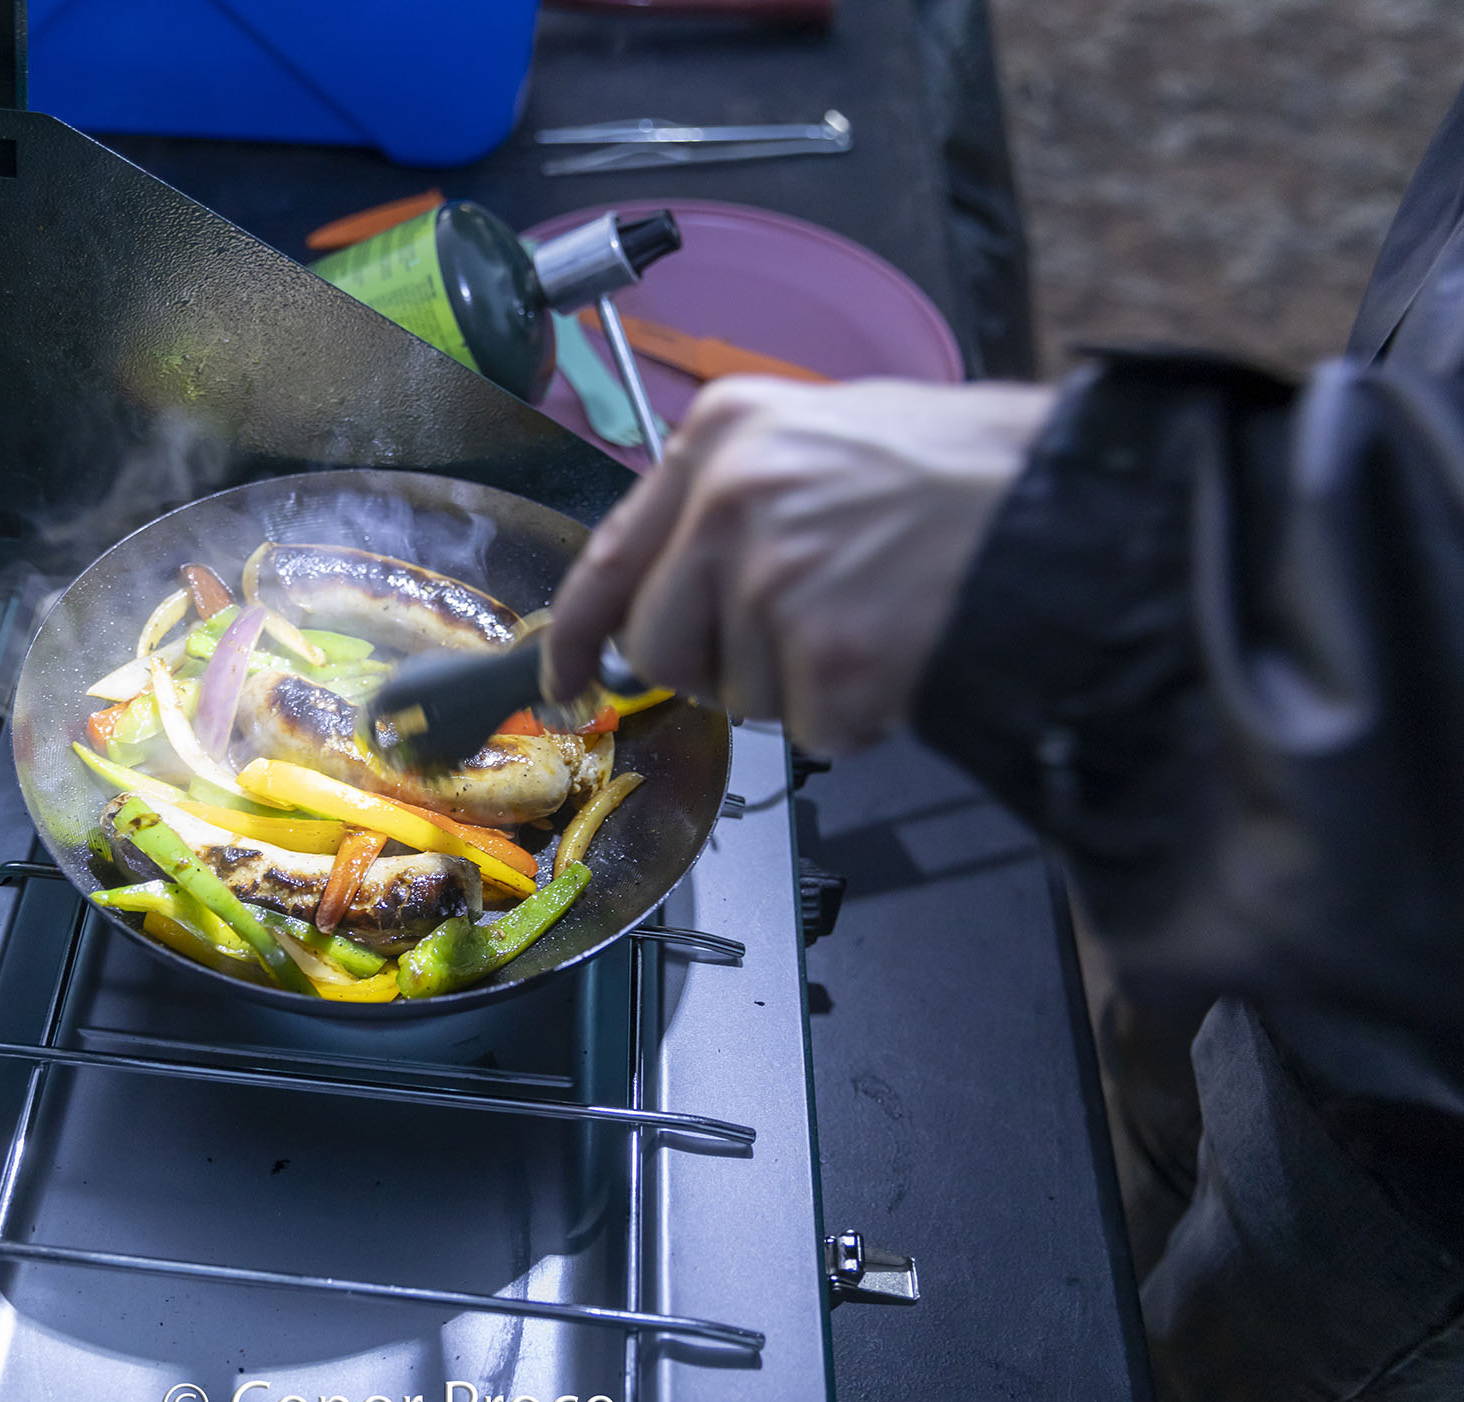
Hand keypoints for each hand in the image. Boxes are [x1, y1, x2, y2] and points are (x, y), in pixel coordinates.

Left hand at [544, 376, 1056, 751]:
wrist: (1076, 502)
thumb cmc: (962, 473)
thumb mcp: (822, 438)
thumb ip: (730, 502)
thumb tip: (664, 590)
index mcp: (723, 437)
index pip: (608, 559)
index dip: (577, 635)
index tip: (562, 678)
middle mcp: (733, 500)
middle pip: (661, 645)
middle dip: (716, 665)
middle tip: (801, 634)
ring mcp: (777, 578)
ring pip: (739, 694)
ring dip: (802, 683)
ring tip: (876, 616)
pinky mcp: (830, 652)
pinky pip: (812, 727)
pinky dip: (859, 713)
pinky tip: (903, 650)